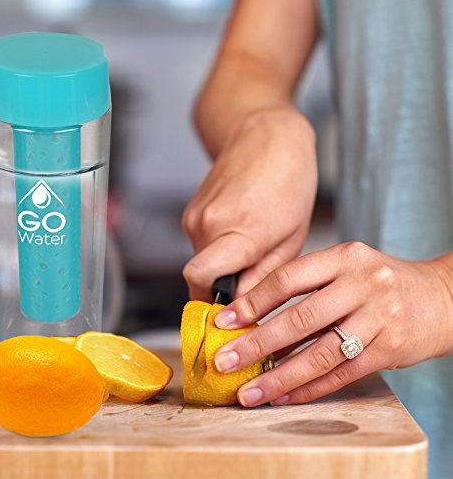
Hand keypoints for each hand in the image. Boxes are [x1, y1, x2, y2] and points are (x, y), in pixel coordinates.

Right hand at [182, 105, 316, 301]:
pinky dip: (218, 249)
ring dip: (223, 267)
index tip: (226, 321)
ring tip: (252, 246)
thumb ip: (264, 277)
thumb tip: (244, 308)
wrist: (264, 134)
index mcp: (240, 230)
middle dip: (224, 289)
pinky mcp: (190, 211)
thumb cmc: (288, 178)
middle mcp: (207, 224)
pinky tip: (240, 230)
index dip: (210, 307)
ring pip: (201, 262)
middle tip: (253, 282)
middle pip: (201, 279)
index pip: (200, 281)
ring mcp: (194, 216)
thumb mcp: (292, 236)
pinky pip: (201, 245)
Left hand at [212, 242, 452, 406]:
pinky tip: (285, 396)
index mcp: (344, 257)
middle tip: (225, 361)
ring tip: (251, 392)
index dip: (252, 302)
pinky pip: (342, 374)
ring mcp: (379, 318)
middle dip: (256, 343)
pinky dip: (310, 389)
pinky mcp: (390, 350)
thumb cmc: (381, 281)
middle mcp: (362, 285)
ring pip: (320, 354)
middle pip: (299, 318)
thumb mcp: (346, 267)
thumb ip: (307, 284)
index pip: (287, 278)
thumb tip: (254, 315)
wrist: (442, 297)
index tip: (224, 321)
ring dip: (280, 377)